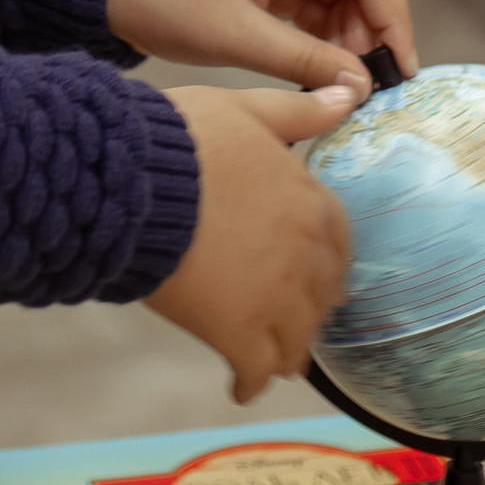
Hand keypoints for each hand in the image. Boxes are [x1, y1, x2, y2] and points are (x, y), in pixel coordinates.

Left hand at [106, 0, 416, 95]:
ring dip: (355, 30)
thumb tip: (360, 86)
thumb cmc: (165, 0)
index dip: (393, 19)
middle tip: (372, 79)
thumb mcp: (234, 36)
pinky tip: (327, 64)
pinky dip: (332, 30)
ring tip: (343, 77)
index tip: (400, 69)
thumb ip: (302, 60)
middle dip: (378, 24)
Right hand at [144, 83, 359, 403]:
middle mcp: (303, 254)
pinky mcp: (238, 333)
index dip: (326, 263)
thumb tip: (347, 95)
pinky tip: (239, 390)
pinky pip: (256, 370)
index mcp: (308, 201)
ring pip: (295, 341)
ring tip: (270, 362)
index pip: (338, 243)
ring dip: (285, 353)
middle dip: (308, 311)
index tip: (319, 276)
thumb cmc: (182, 139)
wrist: (136, 184)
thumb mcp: (245, 110)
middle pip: (321, 298)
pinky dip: (249, 383)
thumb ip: (297, 113)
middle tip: (292, 323)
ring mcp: (275, 299)